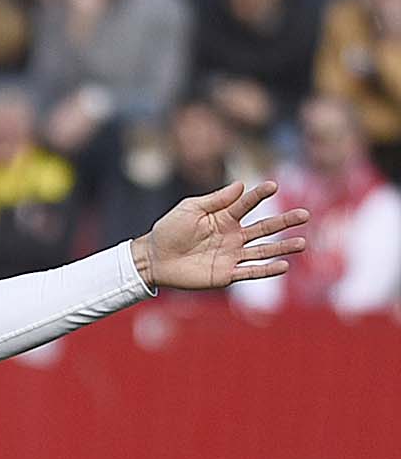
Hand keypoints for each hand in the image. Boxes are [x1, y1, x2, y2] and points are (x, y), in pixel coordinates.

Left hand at [134, 180, 306, 291]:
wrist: (153, 259)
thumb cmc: (169, 230)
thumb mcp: (190, 209)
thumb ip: (215, 200)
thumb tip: (241, 184)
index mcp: (224, 217)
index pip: (246, 204)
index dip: (259, 195)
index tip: (272, 185)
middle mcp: (232, 235)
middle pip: (263, 227)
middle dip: (284, 221)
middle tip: (304, 214)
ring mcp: (231, 255)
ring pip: (262, 250)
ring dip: (282, 247)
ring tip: (302, 242)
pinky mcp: (225, 274)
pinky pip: (250, 272)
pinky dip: (266, 269)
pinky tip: (283, 265)